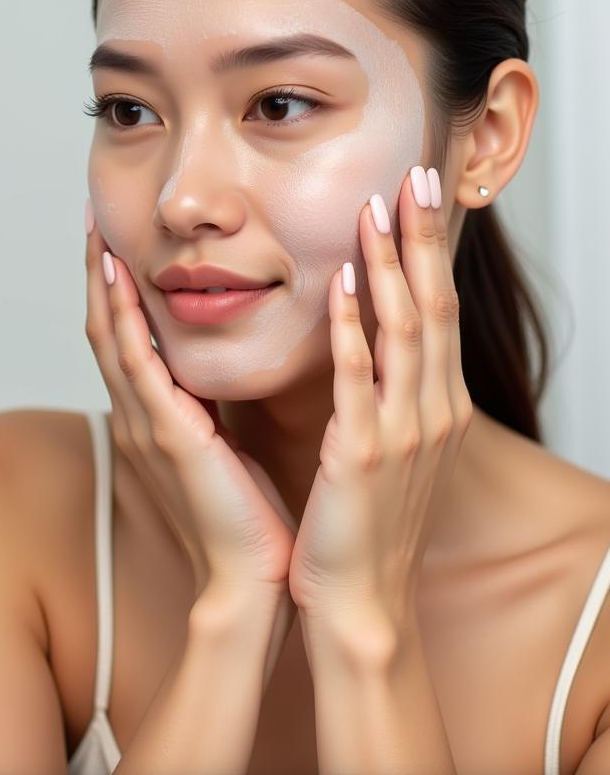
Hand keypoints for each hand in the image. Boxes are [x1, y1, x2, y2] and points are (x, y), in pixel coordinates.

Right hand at [85, 209, 295, 613]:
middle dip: (98, 274)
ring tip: (99, 233)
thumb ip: (207, 406)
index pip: (122, 339)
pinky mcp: (167, 434)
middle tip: (94, 219)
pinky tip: (121, 281)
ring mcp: (144, 424)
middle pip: (104, 328)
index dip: (114, 291)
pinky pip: (137, 364)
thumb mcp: (221, 445)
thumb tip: (214, 368)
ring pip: (111, 338)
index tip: (116, 244)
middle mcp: (136, 415)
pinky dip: (124, 318)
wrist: (248, 576)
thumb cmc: (242, 514)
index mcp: (151, 417)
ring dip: (102, 284)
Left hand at [288, 166, 472, 639]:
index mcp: (433, 406)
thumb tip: (370, 340)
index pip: (437, 311)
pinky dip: (353, 328)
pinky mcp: (366, 454)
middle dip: (423, 240)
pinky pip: (360, 380)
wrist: (361, 601)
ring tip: (378, 209)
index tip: (417, 198)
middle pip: (434, 306)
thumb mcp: (388, 446)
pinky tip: (341, 284)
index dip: (429, 253)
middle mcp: (430, 411)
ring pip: (406, 331)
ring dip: (391, 266)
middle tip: (415, 177)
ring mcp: (404, 432)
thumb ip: (385, 393)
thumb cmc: (365, 522)